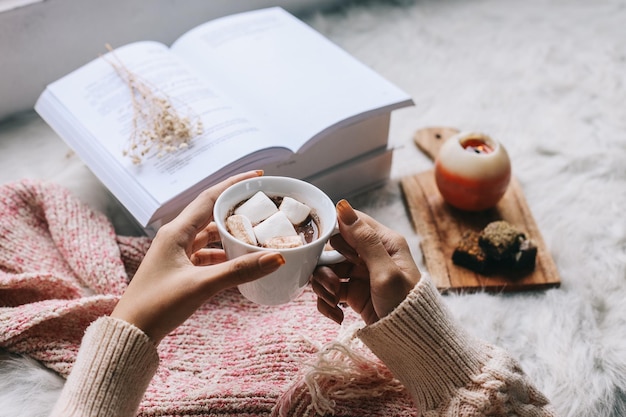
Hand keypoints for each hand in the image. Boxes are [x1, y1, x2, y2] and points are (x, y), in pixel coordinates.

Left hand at [111, 171, 284, 343]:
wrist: (131, 333)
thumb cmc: (157, 306)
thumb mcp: (201, 285)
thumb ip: (239, 271)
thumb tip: (276, 258)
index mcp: (176, 232)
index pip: (210, 197)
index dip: (235, 184)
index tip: (258, 176)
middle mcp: (175, 237)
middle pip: (211, 214)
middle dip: (237, 210)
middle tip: (262, 207)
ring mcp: (176, 253)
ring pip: (209, 236)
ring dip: (231, 234)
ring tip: (256, 234)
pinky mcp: (178, 269)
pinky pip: (206, 254)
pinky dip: (224, 254)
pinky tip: (239, 261)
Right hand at [311, 200, 420, 324]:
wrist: (411, 343)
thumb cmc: (406, 305)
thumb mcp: (385, 271)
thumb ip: (363, 240)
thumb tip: (343, 206)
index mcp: (383, 241)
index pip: (350, 222)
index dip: (332, 232)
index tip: (319, 246)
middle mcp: (370, 254)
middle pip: (333, 248)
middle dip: (325, 266)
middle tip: (333, 283)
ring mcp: (359, 274)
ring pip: (327, 270)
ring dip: (324, 286)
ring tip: (334, 300)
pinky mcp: (352, 293)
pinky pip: (329, 291)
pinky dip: (327, 303)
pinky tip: (337, 314)